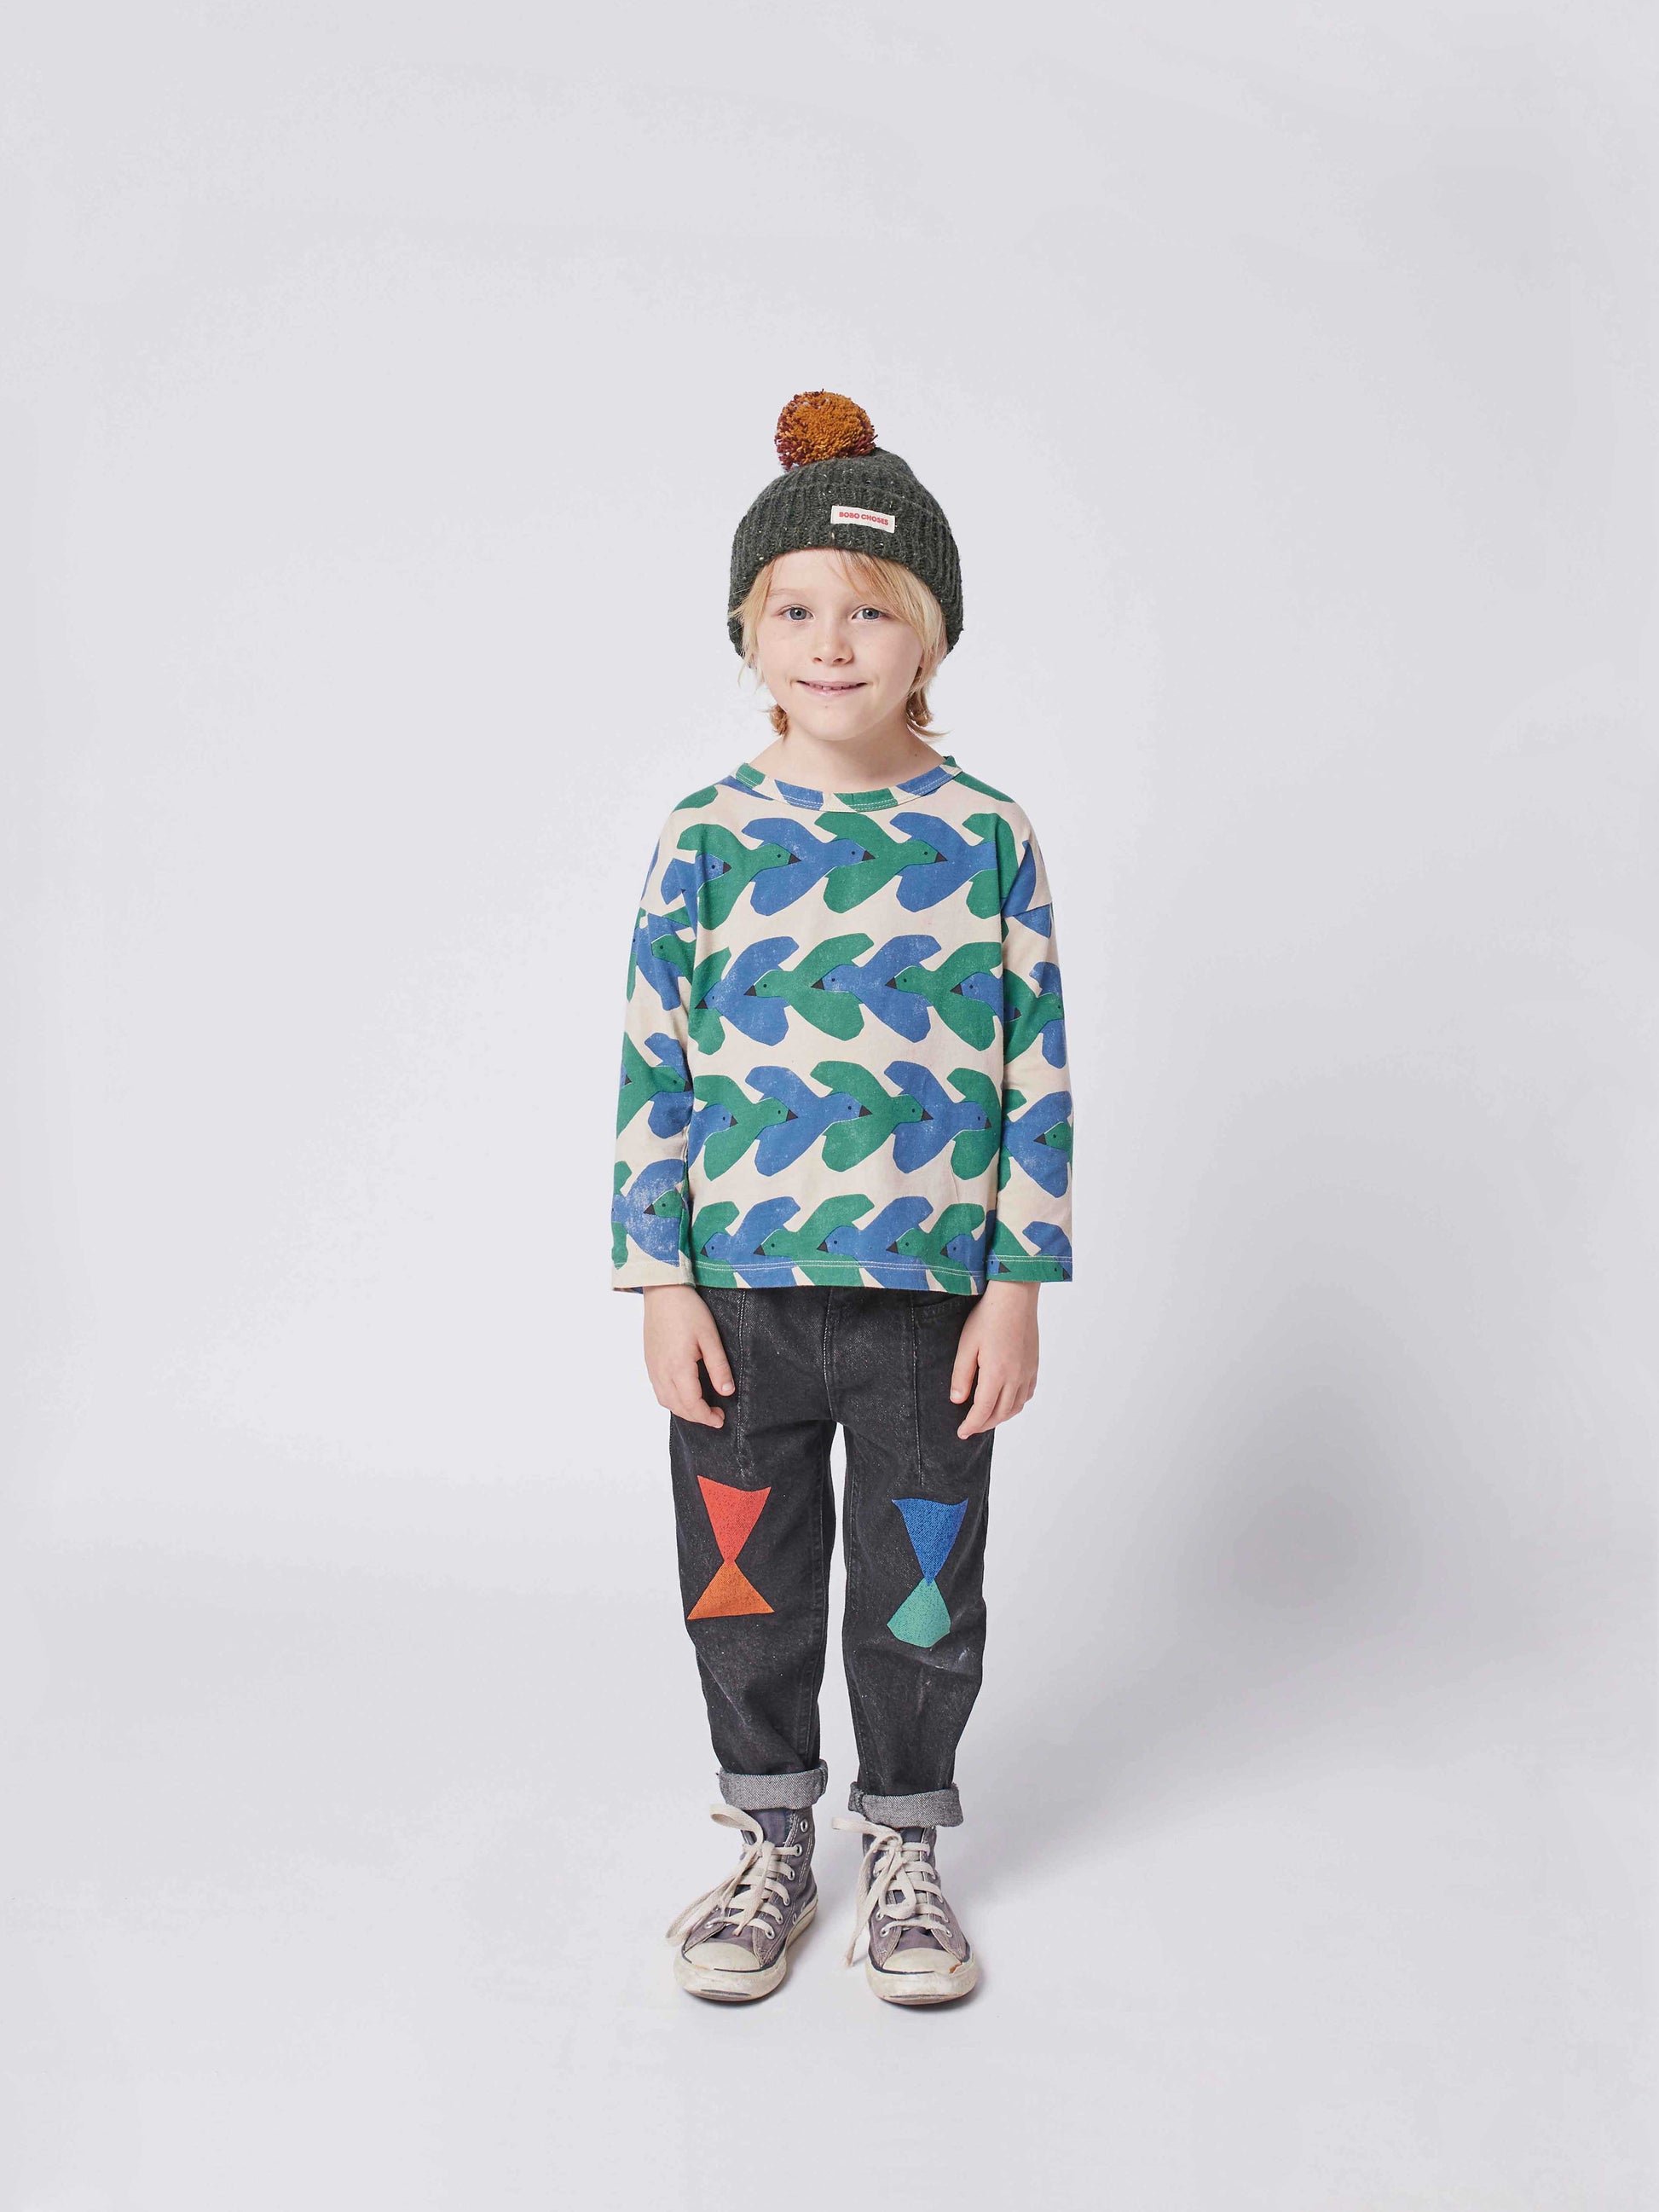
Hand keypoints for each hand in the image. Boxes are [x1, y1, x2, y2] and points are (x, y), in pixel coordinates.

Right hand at [642, 1285, 734, 1427]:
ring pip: (665, 1401)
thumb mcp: (710, 1337)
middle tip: (715, 1416)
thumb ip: (718, 1367)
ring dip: (683, 1410)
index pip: (691, 1404)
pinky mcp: (649, 1361)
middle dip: (696, 1417)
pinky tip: (683, 1393)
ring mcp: (653, 1367)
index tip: (721, 1419)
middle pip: (677, 1407)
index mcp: (678, 1367)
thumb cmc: (688, 1310)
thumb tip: (727, 1392)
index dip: (706, 1416)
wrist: (663, 1291)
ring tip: (701, 1407)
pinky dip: (672, 1399)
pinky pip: (658, 1390)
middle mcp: (661, 1371)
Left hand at [950, 1281, 1038, 1436]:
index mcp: (997, 1373)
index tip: (961, 1433)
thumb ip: (961, 1375)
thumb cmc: (988, 1316)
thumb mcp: (966, 1344)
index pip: (983, 1411)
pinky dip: (1015, 1404)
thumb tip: (957, 1400)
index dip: (971, 1425)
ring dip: (1000, 1417)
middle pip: (1001, 1413)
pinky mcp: (1034, 1365)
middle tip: (970, 1428)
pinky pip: (1027, 1394)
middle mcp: (1016, 1377)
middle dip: (984, 1424)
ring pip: (1016, 1406)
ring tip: (986, 1418)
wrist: (1015, 1296)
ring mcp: (1028, 1371)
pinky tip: (1006, 1401)